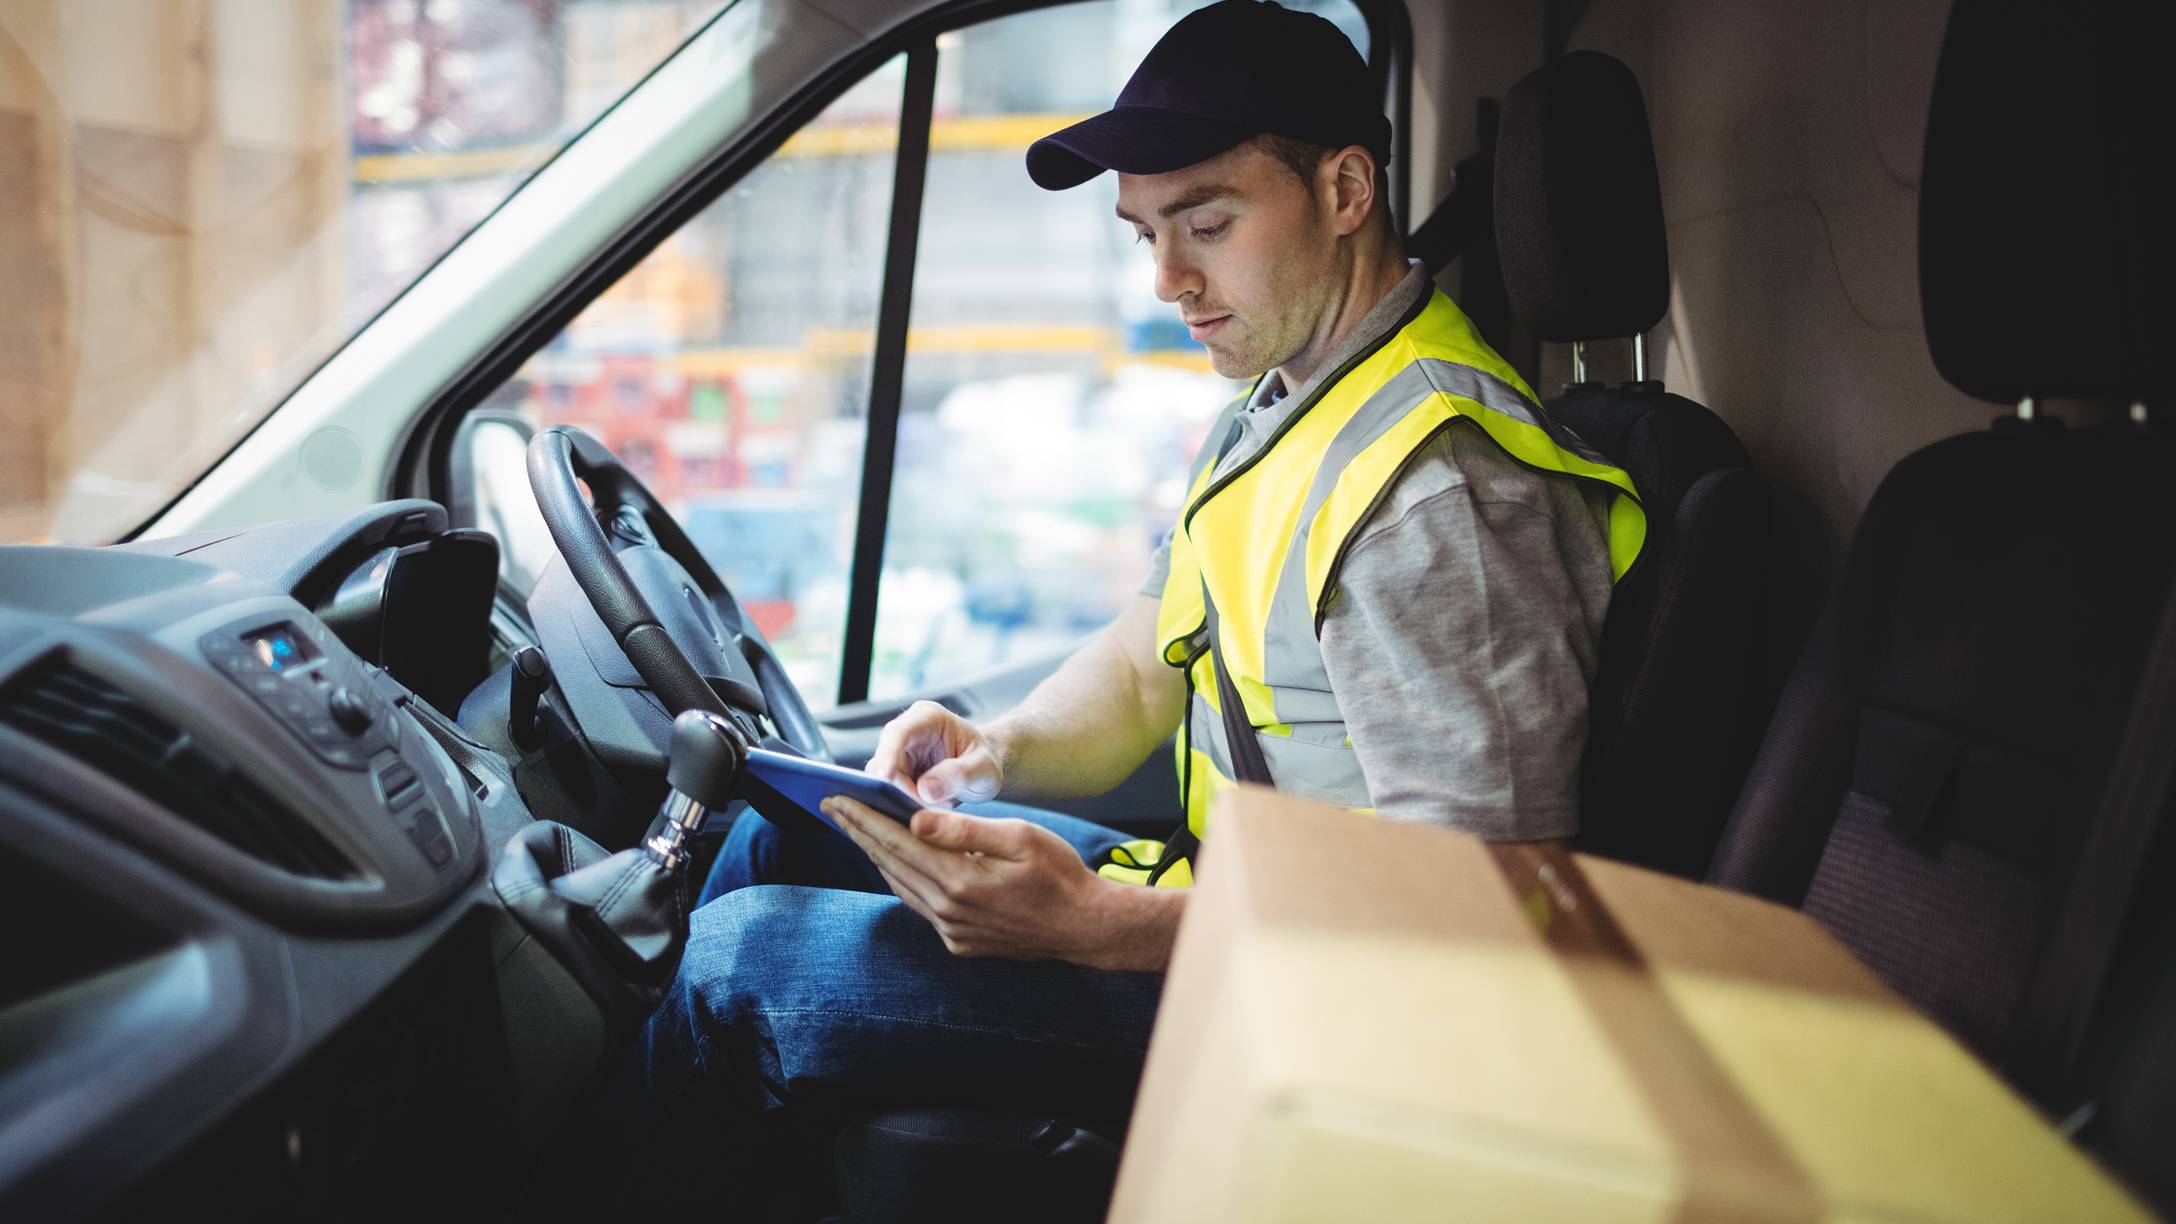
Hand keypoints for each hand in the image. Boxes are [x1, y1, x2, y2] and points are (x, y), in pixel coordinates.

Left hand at [824, 797, 1104, 961]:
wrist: (1085, 926)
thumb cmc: (1059, 874)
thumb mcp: (1019, 837)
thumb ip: (964, 829)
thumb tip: (914, 820)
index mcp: (960, 880)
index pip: (897, 843)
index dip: (863, 818)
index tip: (836, 798)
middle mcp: (949, 910)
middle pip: (890, 864)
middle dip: (859, 832)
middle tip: (832, 807)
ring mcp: (952, 931)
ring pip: (901, 887)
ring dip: (876, 857)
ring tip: (857, 830)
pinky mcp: (960, 942)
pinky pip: (920, 906)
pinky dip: (902, 880)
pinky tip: (896, 864)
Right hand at [864, 700, 1003, 806]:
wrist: (980, 771)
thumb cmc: (985, 763)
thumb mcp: (984, 769)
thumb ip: (959, 775)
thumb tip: (924, 790)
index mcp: (928, 717)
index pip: (899, 732)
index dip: (888, 754)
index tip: (885, 779)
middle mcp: (906, 731)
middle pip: (884, 759)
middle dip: (899, 788)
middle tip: (930, 808)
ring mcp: (896, 752)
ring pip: (880, 779)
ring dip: (901, 799)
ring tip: (936, 808)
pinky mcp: (893, 773)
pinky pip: (885, 791)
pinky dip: (900, 804)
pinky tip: (923, 812)